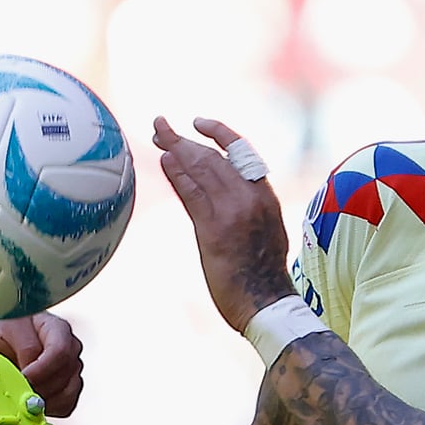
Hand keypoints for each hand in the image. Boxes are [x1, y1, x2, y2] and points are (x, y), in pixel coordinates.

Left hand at [0, 311, 82, 413]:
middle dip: (39, 389)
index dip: (40, 371)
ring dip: (43, 402)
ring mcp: (72, 370)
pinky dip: (48, 410)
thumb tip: (30, 373)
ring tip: (21, 400)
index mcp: (58, 329)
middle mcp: (70, 349)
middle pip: (64, 376)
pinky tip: (31, 404)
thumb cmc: (4, 330)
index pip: (60, 353)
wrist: (1, 340)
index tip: (21, 380)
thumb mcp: (7, 329)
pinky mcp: (69, 388)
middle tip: (17, 395)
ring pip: (67, 394)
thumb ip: (23, 347)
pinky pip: (66, 406)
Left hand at [152, 116, 295, 334]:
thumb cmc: (263, 275)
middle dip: (184, 139)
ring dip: (175, 149)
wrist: (267, 302)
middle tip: (161, 127)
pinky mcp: (214, 230)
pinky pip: (192, 194)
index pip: (242, 152)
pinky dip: (178, 175)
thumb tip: (226, 198)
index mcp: (265, 196)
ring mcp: (233, 212)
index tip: (198, 122)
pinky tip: (165, 161)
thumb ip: (248, 210)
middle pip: (213, 157)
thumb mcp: (265, 232)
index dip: (218, 133)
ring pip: (202, 169)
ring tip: (157, 136)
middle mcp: (251, 197)